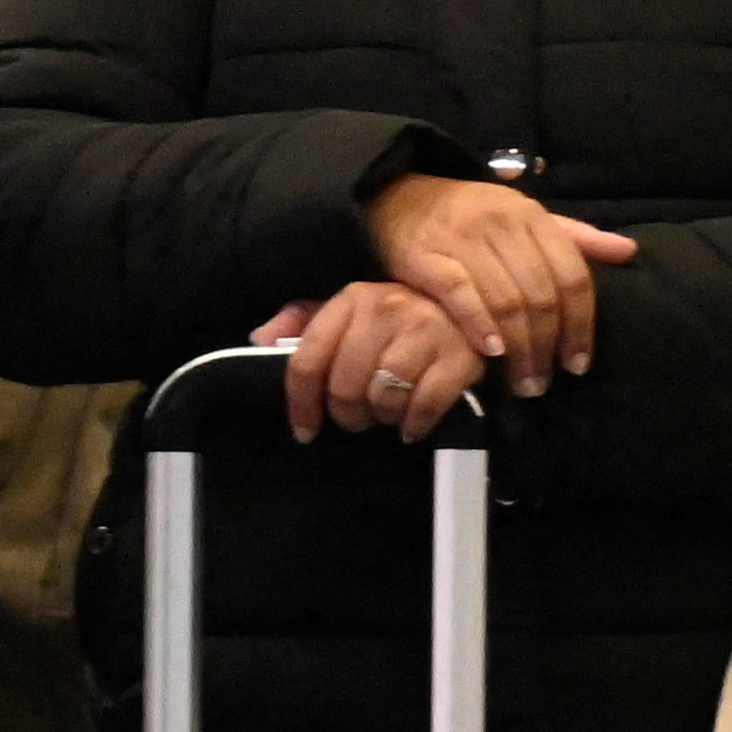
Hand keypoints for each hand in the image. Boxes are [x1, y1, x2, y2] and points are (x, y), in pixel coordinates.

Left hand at [280, 278, 495, 442]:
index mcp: (352, 299)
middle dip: (346, 415)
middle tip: (357, 418)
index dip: (300, 403)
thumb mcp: (348, 310)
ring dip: (381, 417)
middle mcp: (386, 309)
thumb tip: (259, 339)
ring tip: (388, 411)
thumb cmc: (398, 318)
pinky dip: (413, 424)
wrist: (471, 309)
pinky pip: (423, 406)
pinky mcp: (459, 357)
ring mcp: (425, 331)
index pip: (308, 359)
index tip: (305, 432)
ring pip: (382, 398)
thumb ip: (302, 322)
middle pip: (344, 386)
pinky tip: (411, 425)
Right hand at [353, 171, 638, 396]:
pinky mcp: (425, 255)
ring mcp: (462, 238)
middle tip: (543, 383)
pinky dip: (479, 325)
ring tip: (520, 382)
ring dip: (519, 349)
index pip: (571, 275)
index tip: (578, 363)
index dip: (581, 324)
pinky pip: (459, 293)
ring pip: (505, 300)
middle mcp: (501, 224)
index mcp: (532, 216)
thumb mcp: (525, 217)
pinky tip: (491, 352)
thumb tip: (629, 252)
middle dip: (547, 346)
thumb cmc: (472, 214)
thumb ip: (575, 237)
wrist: (399, 195)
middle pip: (540, 295)